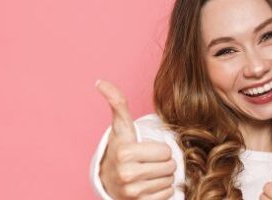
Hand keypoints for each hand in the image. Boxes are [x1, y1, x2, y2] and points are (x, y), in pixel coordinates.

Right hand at [96, 80, 175, 199]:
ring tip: (149, 173)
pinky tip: (150, 185)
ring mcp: (133, 192)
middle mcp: (127, 174)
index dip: (159, 149)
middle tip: (149, 162)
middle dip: (164, 163)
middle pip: (170, 166)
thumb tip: (101, 82)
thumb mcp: (121, 127)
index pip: (165, 151)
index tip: (146, 150)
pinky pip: (166, 194)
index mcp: (124, 153)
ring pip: (170, 181)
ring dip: (163, 177)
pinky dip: (162, 191)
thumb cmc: (121, 149)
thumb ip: (117, 103)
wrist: (110, 180)